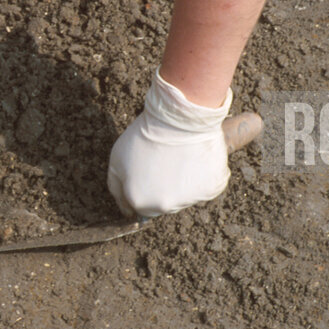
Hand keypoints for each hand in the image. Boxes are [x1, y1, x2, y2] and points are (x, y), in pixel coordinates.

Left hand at [107, 69, 232, 217]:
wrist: (179, 118)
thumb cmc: (146, 135)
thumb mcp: (116, 160)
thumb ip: (117, 189)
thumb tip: (126, 210)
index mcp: (140, 201)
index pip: (139, 207)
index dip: (141, 187)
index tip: (146, 171)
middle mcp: (165, 206)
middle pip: (162, 203)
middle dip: (161, 187)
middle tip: (163, 161)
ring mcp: (190, 199)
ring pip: (184, 196)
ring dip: (181, 182)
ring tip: (178, 156)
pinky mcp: (212, 188)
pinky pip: (205, 186)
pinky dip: (201, 175)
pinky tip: (194, 157)